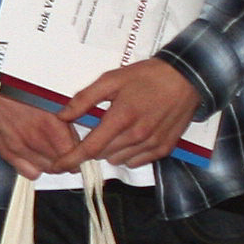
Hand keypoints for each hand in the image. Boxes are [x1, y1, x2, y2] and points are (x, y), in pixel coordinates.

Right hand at [0, 84, 90, 180]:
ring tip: (53, 151)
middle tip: (69, 149)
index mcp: (51, 125)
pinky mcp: (7, 150)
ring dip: (53, 163)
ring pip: (47, 169)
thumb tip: (86, 123)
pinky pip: (28, 172)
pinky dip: (35, 168)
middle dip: (68, 158)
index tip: (82, 148)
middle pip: (62, 164)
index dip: (81, 151)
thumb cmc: (19, 83)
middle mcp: (35, 139)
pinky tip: (37, 156)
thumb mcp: (52, 93)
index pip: (75, 154)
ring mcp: (20, 147)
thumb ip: (70, 113)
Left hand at [55, 56, 202, 172]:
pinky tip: (132, 136)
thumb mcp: (111, 79)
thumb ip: (84, 99)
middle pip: (102, 155)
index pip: (90, 148)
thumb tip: (62, 115)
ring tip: (118, 129)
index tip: (57, 166)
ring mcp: (152, 144)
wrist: (186, 78)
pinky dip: (128, 154)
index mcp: (121, 118)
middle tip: (97, 128)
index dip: (70, 159)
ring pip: (118, 160)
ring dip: (110, 150)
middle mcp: (137, 136)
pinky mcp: (164, 149)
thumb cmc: (146, 76)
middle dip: (92, 147)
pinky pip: (136, 161)